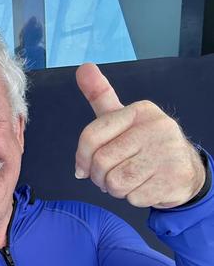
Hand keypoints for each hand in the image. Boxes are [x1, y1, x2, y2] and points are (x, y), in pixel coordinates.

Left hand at [74, 63, 204, 208]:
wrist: (184, 170)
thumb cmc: (143, 144)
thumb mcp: (122, 118)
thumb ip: (100, 95)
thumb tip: (83, 67)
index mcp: (139, 111)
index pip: (91, 136)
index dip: (81, 157)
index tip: (83, 167)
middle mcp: (157, 127)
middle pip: (101, 163)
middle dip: (99, 176)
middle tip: (111, 175)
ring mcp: (168, 153)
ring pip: (115, 183)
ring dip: (115, 189)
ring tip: (128, 180)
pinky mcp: (174, 178)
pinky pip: (133, 197)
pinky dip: (133, 198)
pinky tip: (145, 187)